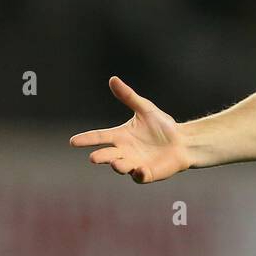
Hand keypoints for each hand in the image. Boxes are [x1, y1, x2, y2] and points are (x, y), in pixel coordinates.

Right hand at [69, 77, 190, 183]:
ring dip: (119, 166)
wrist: (183, 141)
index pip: (99, 137)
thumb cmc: (162, 126)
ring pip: (122, 167)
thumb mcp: (145, 108)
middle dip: (101, 157)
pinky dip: (139, 174)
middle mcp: (123, 152)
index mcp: (120, 136)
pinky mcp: (147, 174)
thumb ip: (128, 96)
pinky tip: (140, 170)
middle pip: (107, 155)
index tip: (73, 141)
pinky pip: (141, 176)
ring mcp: (134, 164)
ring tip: (116, 164)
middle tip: (94, 158)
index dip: (86, 139)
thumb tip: (113, 79)